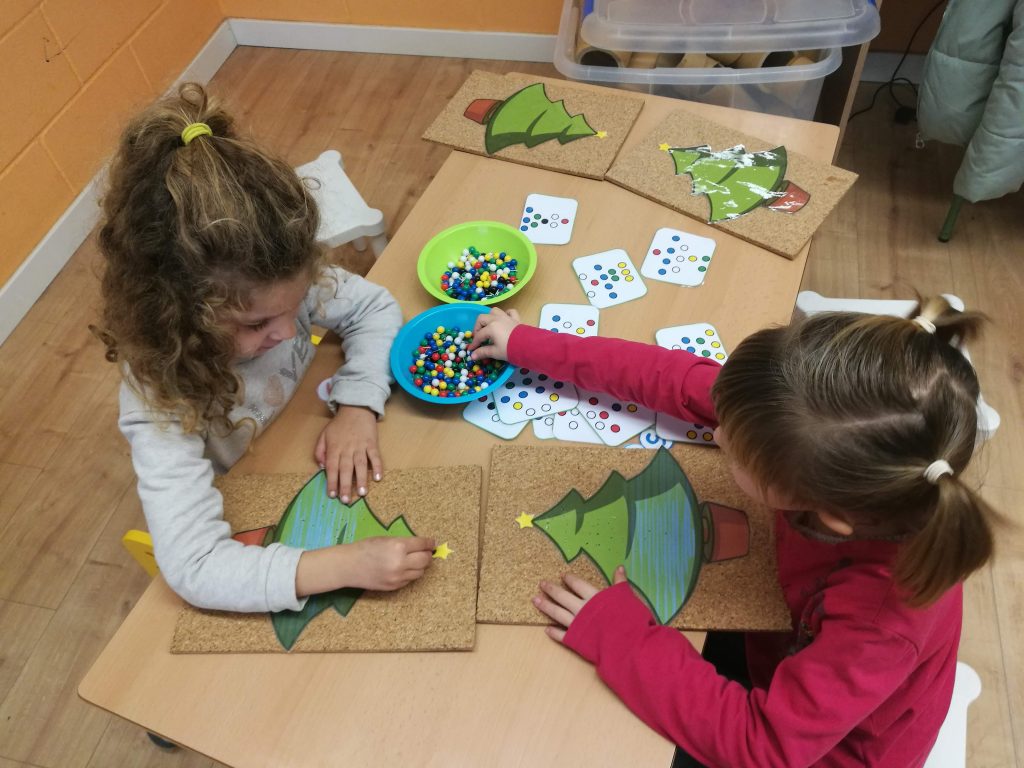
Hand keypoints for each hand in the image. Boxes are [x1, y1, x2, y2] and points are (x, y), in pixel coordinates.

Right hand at [296, 536, 436, 595]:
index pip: (422, 544)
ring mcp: (398, 577)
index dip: (429, 543)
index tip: (432, 542)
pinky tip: (403, 568)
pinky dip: (410, 574)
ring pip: (420, 572)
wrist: (348, 566)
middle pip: (425, 560)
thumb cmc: (365, 548)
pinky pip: (409, 580)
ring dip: (420, 565)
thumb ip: (404, 543)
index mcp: (399, 546)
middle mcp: (401, 563)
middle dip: (427, 555)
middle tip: (426, 551)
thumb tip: (421, 545)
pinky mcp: (394, 587)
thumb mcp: (386, 539)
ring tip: (414, 560)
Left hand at [315, 405, 381, 502]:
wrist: (356, 408)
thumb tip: (321, 467)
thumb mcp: (324, 435)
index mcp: (334, 448)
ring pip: (360, 464)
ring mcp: (360, 446)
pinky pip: (375, 456)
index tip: (332, 495)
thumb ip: (319, 451)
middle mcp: (347, 448)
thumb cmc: (339, 425)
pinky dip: (377, 466)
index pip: (331, 467)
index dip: (331, 481)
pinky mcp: (372, 443)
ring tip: (362, 493)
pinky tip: (378, 477)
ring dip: (361, 479)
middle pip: (345, 469)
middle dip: (345, 485)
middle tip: (346, 500)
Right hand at [468, 307, 521, 361]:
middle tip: (479, 337)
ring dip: (489, 318)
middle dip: (478, 327)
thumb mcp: (495, 352)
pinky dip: (506, 314)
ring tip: (489, 327)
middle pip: (482, 319)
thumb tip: (472, 356)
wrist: (529, 347)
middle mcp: (497, 319)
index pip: (478, 335)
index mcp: (490, 327)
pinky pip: (510, 312)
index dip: (474, 343)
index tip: (472, 349)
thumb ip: (483, 352)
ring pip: (494, 311)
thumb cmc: (510, 350)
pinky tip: (504, 321)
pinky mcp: (516, 319)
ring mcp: (506, 317)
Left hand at [532, 566, 627, 642]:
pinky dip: (554, 632)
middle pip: (563, 597)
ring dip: (546, 607)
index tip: (562, 575)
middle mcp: (582, 609)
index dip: (570, 579)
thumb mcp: (628, 597)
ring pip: (557, 614)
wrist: (627, 644)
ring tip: (535, 600)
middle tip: (541, 584)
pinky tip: (546, 629)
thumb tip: (619, 567)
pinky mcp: (576, 641)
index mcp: (594, 597)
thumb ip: (620, 583)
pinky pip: (562, 635)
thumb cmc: (631, 620)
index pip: (579, 585)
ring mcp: (577, 625)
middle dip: (552, 590)